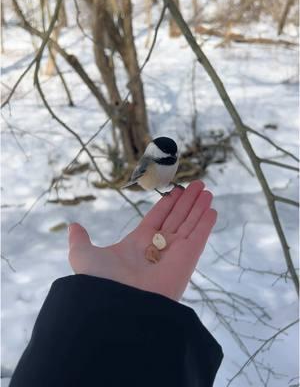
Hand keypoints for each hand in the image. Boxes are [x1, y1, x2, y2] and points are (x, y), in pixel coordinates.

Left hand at [68, 180, 216, 300]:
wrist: (117, 305)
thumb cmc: (100, 280)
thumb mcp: (84, 255)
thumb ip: (81, 240)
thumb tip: (73, 227)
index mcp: (137, 244)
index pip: (157, 218)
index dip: (168, 204)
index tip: (177, 190)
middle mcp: (158, 248)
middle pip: (177, 218)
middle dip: (187, 202)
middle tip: (198, 185)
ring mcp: (174, 253)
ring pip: (189, 224)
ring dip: (198, 207)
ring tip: (206, 190)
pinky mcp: (187, 259)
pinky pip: (199, 237)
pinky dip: (206, 223)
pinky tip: (211, 208)